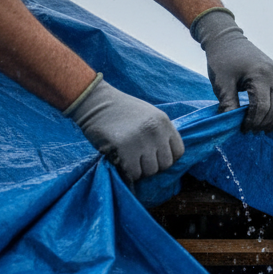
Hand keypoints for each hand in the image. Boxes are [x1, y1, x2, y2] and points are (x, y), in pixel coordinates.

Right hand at [66, 76, 183, 181]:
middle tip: (139, 160)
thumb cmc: (120, 110)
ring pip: (150, 171)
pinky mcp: (125, 148)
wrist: (93, 101)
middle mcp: (156, 132)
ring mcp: (141, 140)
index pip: (179, 152)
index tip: (154, 157)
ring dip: (140, 170)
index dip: (167, 158)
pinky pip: (134, 172)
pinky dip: (129, 172)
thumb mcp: (148, 116)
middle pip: (165, 164)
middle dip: (153, 166)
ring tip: (130, 160)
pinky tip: (122, 161)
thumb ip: (160, 134)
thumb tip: (167, 158)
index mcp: (164, 123)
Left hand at [191, 9, 272, 131]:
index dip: (253, 121)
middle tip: (252, 131)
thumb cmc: (222, 59)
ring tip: (263, 128)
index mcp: (260, 75)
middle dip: (264, 122)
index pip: (262, 106)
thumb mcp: (221, 83)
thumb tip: (230, 124)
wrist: (227, 39)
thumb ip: (228, 103)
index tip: (243, 128)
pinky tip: (269, 117)